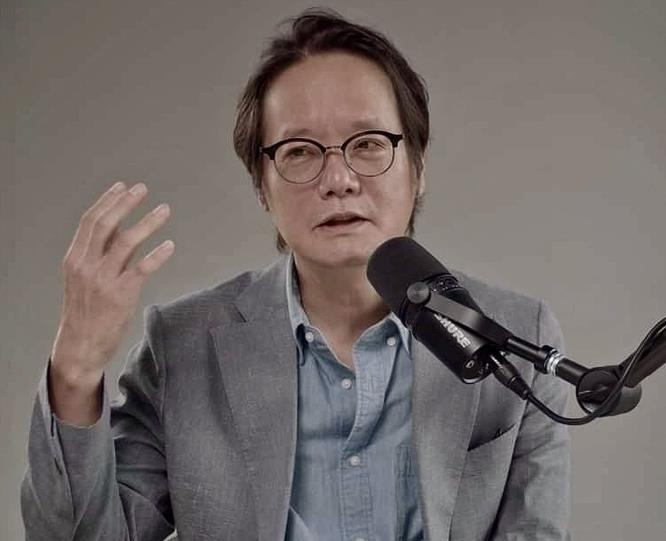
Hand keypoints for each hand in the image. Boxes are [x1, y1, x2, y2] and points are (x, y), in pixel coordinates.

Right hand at [50, 181, 173, 386]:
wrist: (80, 345)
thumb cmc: (85, 310)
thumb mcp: (83, 277)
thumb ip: (99, 252)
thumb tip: (118, 224)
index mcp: (75, 258)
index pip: (90, 221)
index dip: (108, 201)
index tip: (123, 186)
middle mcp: (86, 265)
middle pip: (106, 225)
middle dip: (125, 203)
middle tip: (143, 189)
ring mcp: (103, 280)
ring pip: (126, 242)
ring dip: (147, 222)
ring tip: (164, 210)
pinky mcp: (121, 295)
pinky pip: (142, 269)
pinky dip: (157, 255)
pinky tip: (170, 245)